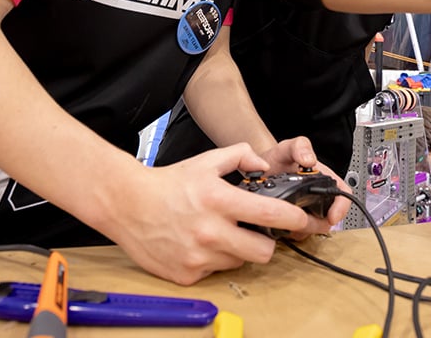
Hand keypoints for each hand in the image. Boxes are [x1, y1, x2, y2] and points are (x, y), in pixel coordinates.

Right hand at [105, 143, 314, 284]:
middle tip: (258, 232)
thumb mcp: (206, 161)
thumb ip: (240, 155)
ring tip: (221, 234)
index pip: (272, 214)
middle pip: (264, 252)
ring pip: (240, 262)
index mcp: (220, 201)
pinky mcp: (187, 275)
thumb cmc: (167, 184)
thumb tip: (264, 166)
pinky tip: (200, 244)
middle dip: (267, 242)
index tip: (304, 220)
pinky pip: (215, 272)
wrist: (127, 204)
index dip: (295, 219)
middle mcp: (211, 232)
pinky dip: (214, 260)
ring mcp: (199, 256)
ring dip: (238, 250)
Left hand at [259, 137, 352, 229]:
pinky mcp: (293, 222)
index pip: (343, 194)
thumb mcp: (287, 148)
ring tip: (287, 220)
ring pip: (313, 229)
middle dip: (316, 223)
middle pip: (328, 218)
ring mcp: (306, 211)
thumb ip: (300, 147)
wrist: (257, 169)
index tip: (332, 217)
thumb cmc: (276, 159)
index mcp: (323, 179)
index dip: (341, 207)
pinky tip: (281, 223)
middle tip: (301, 221)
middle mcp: (317, 197)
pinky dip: (291, 231)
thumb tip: (310, 160)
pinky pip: (298, 233)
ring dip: (302, 229)